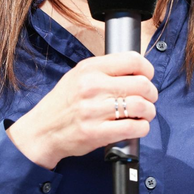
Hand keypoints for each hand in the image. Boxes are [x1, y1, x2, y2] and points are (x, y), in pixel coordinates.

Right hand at [6, 52, 157, 168]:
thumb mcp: (78, 75)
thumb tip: (135, 69)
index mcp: (90, 69)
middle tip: (149, 98)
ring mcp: (94, 110)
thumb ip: (104, 70)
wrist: (41, 131)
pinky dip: (142, 128)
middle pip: (141, 83)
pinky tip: (138, 126)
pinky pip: (133, 128)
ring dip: (149, 111)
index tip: (147, 76)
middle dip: (151, 92)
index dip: (147, 69)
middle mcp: (92, 86)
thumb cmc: (63, 103)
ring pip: (141, 106)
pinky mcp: (97, 133)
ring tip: (145, 113)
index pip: (132, 59)